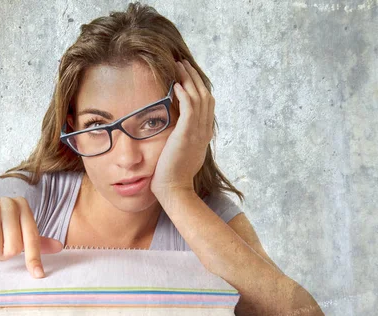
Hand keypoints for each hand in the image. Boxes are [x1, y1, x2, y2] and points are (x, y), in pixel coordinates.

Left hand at [150, 59, 214, 198]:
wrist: (174, 190)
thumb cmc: (171, 175)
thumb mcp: (180, 153)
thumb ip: (180, 139)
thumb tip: (172, 131)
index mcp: (203, 135)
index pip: (206, 105)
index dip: (198, 87)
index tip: (187, 76)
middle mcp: (204, 131)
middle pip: (205, 96)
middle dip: (194, 78)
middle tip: (183, 64)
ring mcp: (198, 132)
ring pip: (199, 97)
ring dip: (189, 80)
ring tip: (179, 67)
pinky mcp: (187, 134)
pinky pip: (190, 107)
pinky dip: (185, 93)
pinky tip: (175, 84)